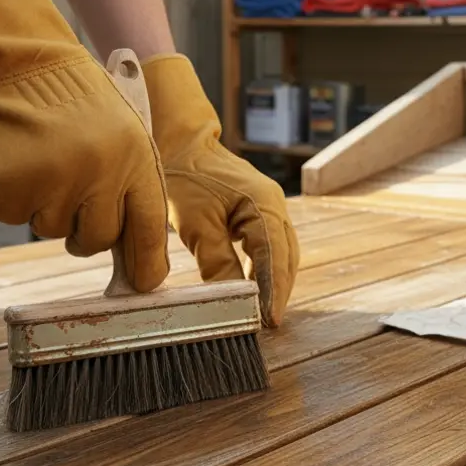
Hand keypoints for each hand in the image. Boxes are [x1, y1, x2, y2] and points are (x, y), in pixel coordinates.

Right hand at [0, 0, 170, 290]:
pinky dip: (11, 196)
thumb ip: (130, 186)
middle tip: (73, 196)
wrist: (19, 66)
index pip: (149, 225)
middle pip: (96, 240)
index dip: (147, 262)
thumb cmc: (75, 103)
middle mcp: (100, 173)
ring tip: (45, 161)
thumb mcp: (123, 134)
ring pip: (51, 230)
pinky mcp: (11, 186)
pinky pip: (13, 215)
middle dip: (85, 231)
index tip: (145, 284)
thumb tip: (138, 257)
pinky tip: (17, 160)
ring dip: (45, 207)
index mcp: (135, 158)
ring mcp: (54, 181)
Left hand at [142, 53, 298, 325]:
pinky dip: (265, 268)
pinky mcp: (259, 209)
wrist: (178, 140)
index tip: (267, 322)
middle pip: (287, 259)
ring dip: (274, 282)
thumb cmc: (184, 176)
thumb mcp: (196, 224)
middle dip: (278, 292)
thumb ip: (217, 263)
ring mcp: (270, 206)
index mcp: (265, 207)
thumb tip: (232, 302)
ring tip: (263, 312)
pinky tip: (253, 286)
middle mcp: (275, 206)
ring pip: (282, 254)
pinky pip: (270, 246)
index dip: (272, 294)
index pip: (275, 260)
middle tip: (267, 324)